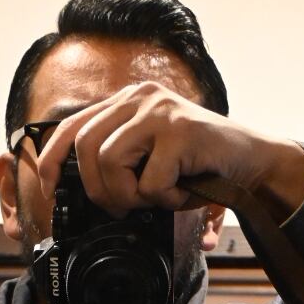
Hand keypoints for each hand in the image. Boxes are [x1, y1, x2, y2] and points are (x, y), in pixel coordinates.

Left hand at [35, 81, 303, 218]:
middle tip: (125, 207)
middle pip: (85, 148)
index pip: (71, 126)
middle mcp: (139, 96)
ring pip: (110, 163)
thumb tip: (75, 190)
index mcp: (126, 101)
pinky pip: (150, 181)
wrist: (252, 162)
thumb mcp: (150, 157)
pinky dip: (165, 199)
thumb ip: (118, 159)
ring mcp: (160, 110)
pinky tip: (184, 191)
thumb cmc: (200, 166)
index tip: (50, 189)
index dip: (52, 160)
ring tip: (159, 196)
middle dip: (99, 190)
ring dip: (131, 195)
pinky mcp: (180, 130)